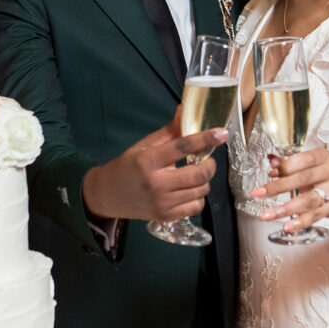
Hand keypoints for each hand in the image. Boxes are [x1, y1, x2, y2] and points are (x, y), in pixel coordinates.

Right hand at [83, 108, 227, 222]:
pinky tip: (189, 190)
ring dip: (204, 180)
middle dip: (209, 164)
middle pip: (198, 173)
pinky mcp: (165, 217)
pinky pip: (196, 207)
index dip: (205, 138)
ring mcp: (161, 203)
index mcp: (148, 160)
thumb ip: (169, 131)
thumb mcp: (144, 145)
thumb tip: (185, 110)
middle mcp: (156, 183)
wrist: (107, 195)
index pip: (183, 147)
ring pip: (201, 190)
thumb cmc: (128, 166)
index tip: (221, 133)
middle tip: (206, 159)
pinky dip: (198, 197)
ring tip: (194, 174)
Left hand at [250, 147, 328, 232]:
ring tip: (269, 215)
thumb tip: (272, 161)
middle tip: (260, 194)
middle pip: (305, 179)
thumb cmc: (321, 175)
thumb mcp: (307, 166)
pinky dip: (300, 222)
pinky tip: (287, 225)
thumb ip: (288, 165)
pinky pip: (316, 216)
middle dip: (279, 187)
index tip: (270, 173)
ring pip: (310, 200)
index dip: (286, 167)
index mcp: (324, 157)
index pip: (304, 159)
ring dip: (287, 209)